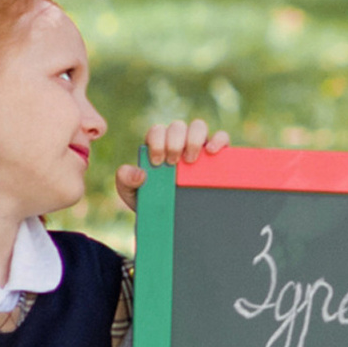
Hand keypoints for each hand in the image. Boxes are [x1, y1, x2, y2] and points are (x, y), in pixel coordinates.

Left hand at [114, 119, 228, 211]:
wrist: (171, 219)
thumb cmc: (152, 202)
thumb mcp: (133, 194)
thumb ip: (125, 181)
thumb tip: (139, 172)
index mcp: (158, 145)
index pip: (157, 131)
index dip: (157, 141)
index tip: (157, 161)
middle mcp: (178, 141)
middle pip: (177, 126)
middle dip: (174, 141)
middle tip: (172, 162)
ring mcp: (199, 146)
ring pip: (198, 126)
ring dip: (193, 139)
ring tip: (189, 160)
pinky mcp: (217, 154)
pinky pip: (222, 137)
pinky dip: (218, 140)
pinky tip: (211, 152)